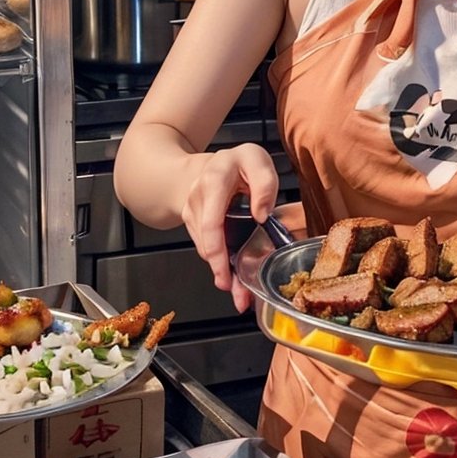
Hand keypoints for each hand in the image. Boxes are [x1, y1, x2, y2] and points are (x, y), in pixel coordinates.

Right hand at [180, 143, 279, 312]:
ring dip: (223, 274)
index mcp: (214, 181)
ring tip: (242, 295)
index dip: (217, 250)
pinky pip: (207, 248)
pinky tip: (235, 281)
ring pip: (206, 250)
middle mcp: (197, 199)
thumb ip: (264, 183)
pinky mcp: (194, 225)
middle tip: (239, 296)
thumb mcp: (257, 160)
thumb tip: (261, 215)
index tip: (227, 272)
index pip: (210, 222)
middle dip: (222, 271)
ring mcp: (192, 213)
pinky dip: (220, 265)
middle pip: (207, 242)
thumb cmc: (239, 163)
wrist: (212, 165)